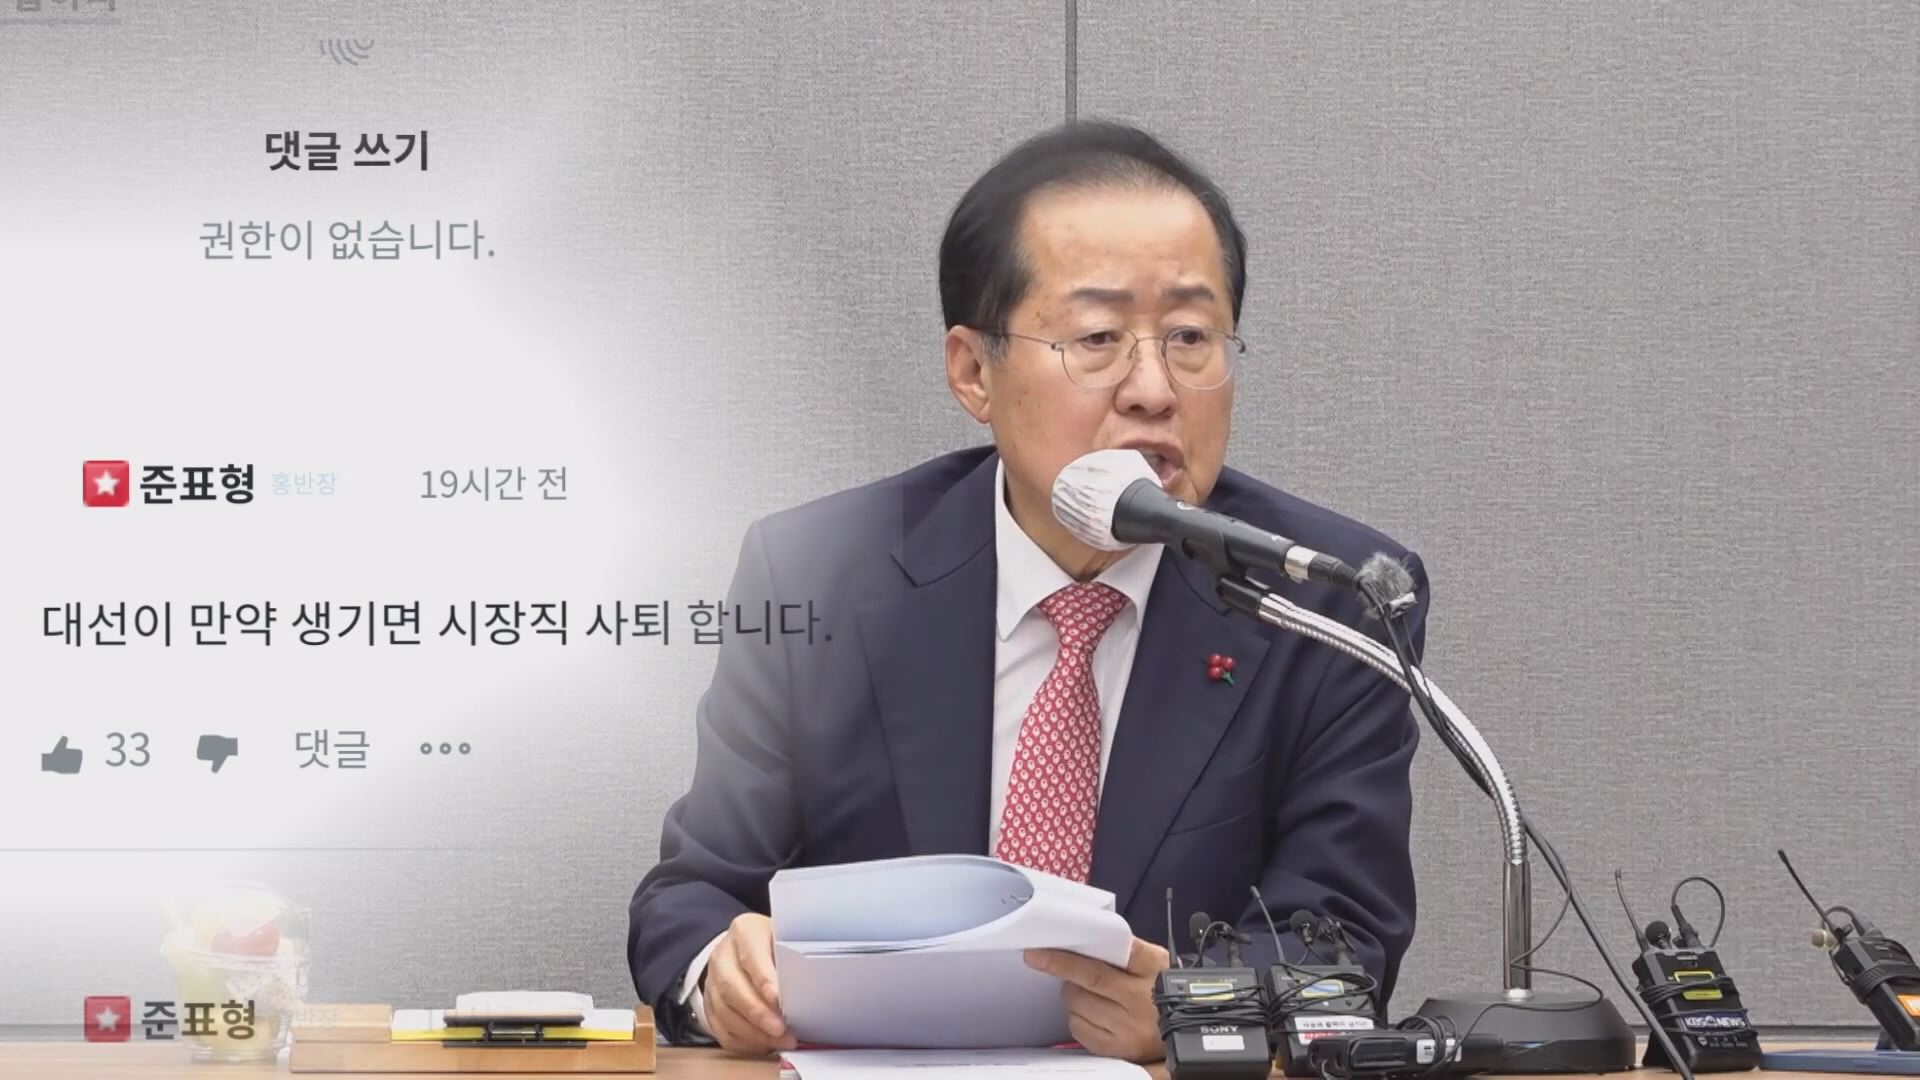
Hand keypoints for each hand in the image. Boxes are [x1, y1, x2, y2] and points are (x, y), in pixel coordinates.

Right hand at [702, 913, 794, 1055]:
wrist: (747, 948)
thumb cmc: (775, 945)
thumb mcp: (786, 939)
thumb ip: (793, 957)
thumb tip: (810, 985)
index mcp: (744, 931)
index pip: (750, 955)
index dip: (763, 978)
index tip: (778, 999)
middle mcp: (723, 955)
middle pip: (731, 987)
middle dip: (757, 1012)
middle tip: (780, 1029)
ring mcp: (712, 981)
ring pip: (723, 1012)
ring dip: (752, 1032)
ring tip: (778, 1041)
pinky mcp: (709, 1005)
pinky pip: (720, 1029)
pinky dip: (743, 1042)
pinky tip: (764, 1045)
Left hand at [1025, 937, 1170, 1062]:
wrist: (1186, 1029)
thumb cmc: (1162, 989)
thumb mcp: (1156, 962)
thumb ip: (1125, 949)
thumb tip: (1083, 937)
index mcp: (1152, 968)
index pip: (1114, 951)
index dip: (1078, 948)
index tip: (1044, 945)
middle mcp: (1141, 998)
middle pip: (1090, 978)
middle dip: (1060, 966)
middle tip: (1042, 959)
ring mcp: (1130, 1027)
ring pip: (1079, 1003)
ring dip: (1071, 993)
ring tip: (1083, 991)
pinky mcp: (1119, 1048)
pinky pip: (1080, 1028)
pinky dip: (1075, 1017)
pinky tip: (1088, 1012)